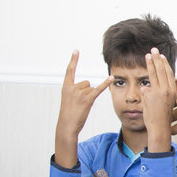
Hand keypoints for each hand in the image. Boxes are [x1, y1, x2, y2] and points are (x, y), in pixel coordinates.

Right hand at [55, 50, 112, 167]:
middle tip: (79, 104)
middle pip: (86, 83)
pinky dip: (105, 84)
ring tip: (82, 107)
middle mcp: (72, 88)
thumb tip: (89, 85)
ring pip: (91, 89)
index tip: (76, 50)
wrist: (67, 125)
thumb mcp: (69, 100)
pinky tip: (111, 78)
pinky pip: (98, 89)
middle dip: (86, 93)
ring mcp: (79, 93)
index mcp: (65, 87)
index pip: (70, 71)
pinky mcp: (87, 99)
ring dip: (90, 97)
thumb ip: (77, 90)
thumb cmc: (69, 114)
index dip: (73, 60)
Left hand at [141, 48, 176, 151]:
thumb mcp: (162, 104)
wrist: (160, 129)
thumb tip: (145, 87)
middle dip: (158, 59)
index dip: (165, 64)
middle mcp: (168, 90)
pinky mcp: (152, 94)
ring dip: (152, 61)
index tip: (162, 57)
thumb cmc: (161, 119)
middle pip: (163, 71)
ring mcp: (160, 92)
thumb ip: (154, 94)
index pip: (169, 75)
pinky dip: (147, 70)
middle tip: (155, 50)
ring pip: (155, 72)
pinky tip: (146, 61)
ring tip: (149, 54)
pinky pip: (147, 82)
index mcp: (172, 92)